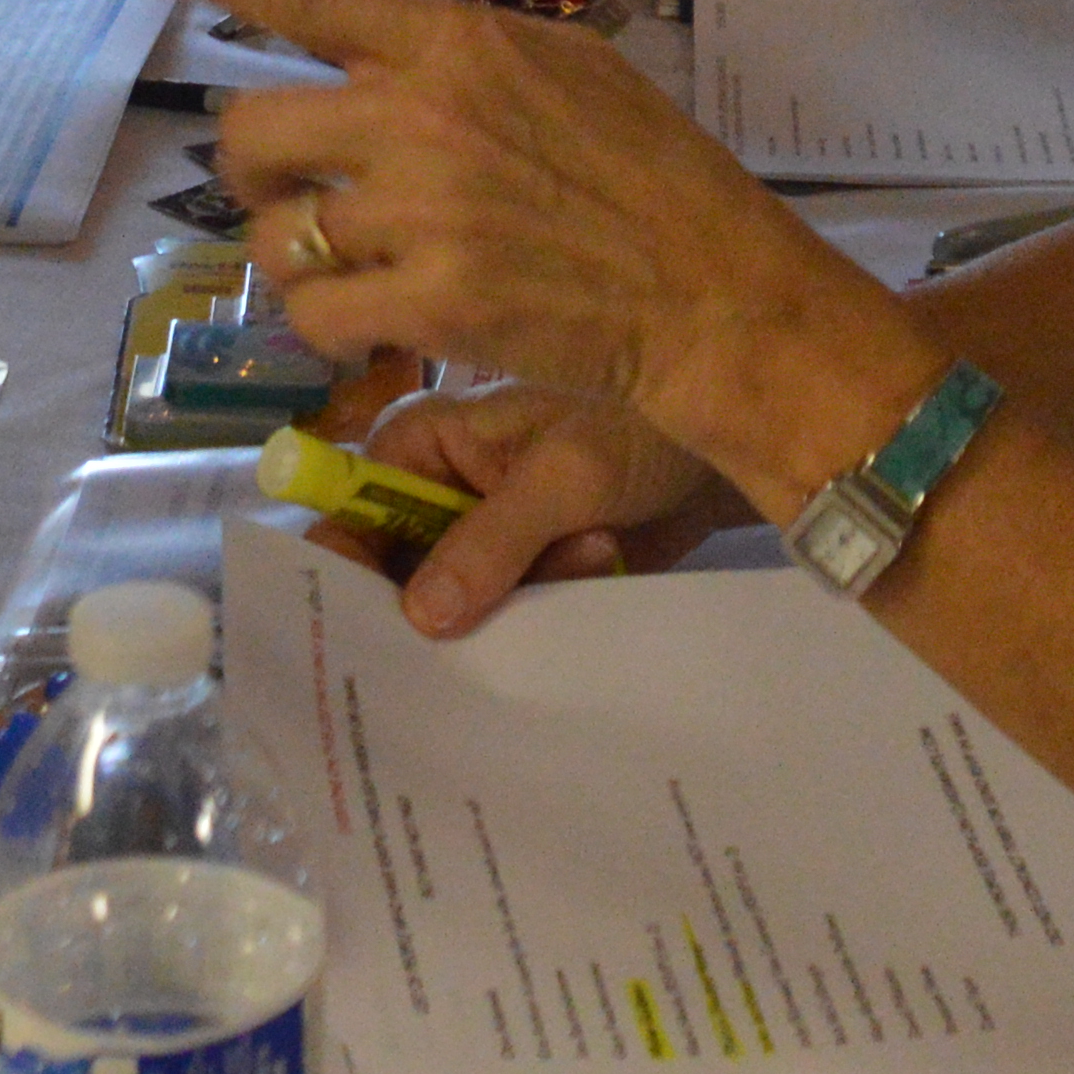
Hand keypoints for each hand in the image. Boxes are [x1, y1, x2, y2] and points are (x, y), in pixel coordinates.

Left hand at [108, 0, 925, 527]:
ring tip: (360, 270)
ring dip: (299, 259)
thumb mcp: (564, 68)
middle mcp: (421, 114)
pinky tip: (387, 323)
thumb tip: (366, 29)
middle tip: (295, 195)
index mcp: (453, 43)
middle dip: (253, 171)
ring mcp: (422, 211)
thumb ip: (457, 53)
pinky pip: (318, 317)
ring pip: (277, 234)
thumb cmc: (647, 172)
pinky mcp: (433, 303)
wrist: (712, 288)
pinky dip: (334, 330)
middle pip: (250, 129)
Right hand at [330, 358, 736, 636]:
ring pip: (456, 607)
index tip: (362, 643)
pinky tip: (605, 563)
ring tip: (591, 550)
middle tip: (488, 623)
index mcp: (423, 442)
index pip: (350, 513)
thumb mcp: (565, 478)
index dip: (346, 577)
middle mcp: (438, 491)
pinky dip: (545, 613)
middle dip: (443, 607)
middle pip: (395, 574)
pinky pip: (505, 619)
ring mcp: (482, 537)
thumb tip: (418, 618)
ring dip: (519, 601)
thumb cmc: (639, 430)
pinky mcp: (524, 573)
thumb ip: (491, 543)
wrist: (726, 451)